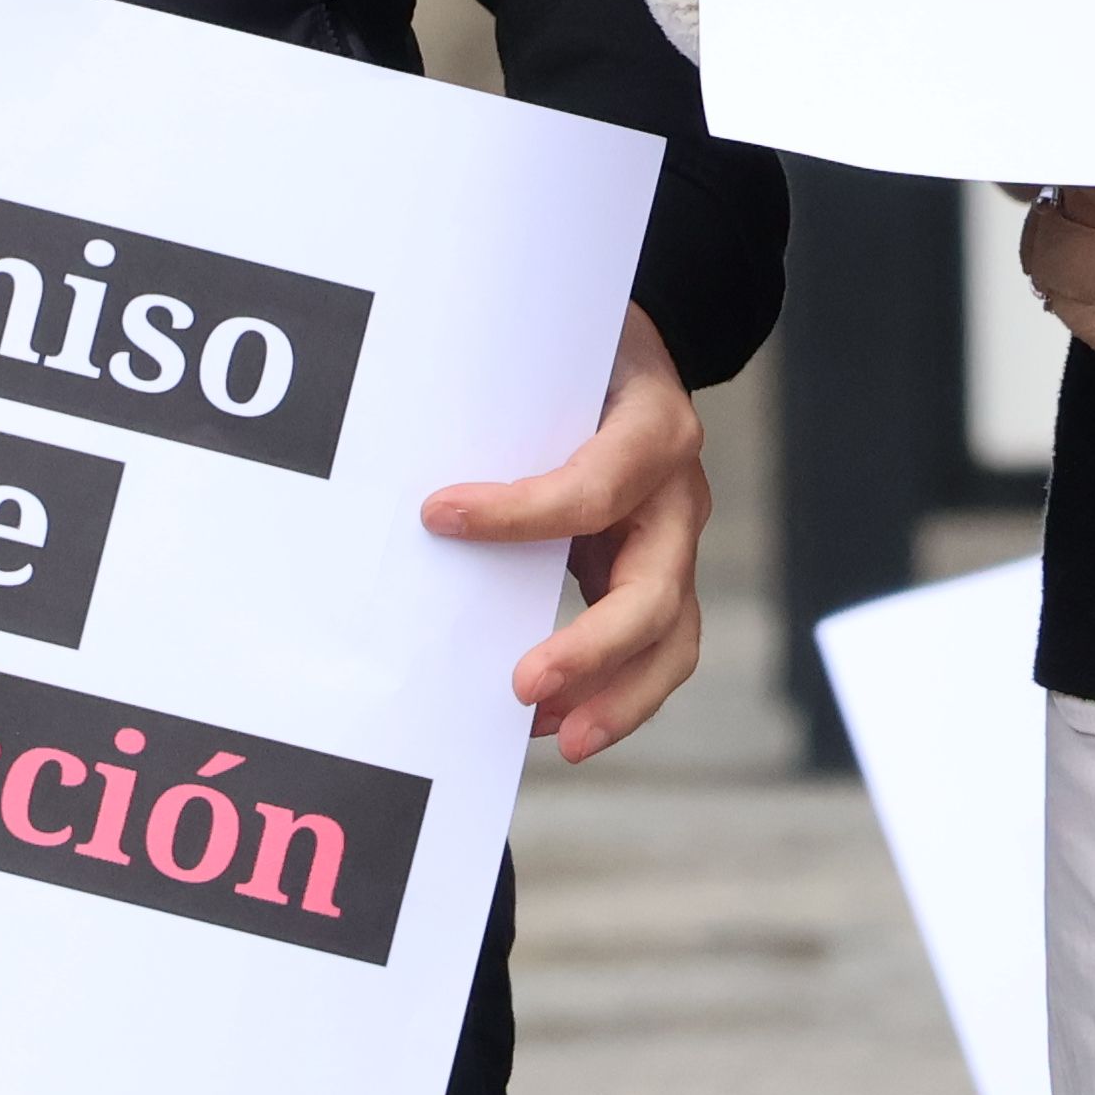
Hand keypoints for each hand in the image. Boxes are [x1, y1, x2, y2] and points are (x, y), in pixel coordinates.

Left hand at [422, 306, 708, 763]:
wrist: (637, 355)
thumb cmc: (582, 357)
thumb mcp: (553, 358)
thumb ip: (507, 401)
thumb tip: (416, 471)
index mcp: (655, 428)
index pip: (594, 486)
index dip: (521, 512)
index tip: (439, 516)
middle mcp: (678, 495)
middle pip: (655, 593)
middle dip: (592, 650)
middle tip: (523, 686)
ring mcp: (675, 544)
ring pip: (670, 641)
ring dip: (616, 698)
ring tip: (559, 739)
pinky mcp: (657, 577)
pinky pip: (648, 650)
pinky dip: (605, 692)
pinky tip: (553, 718)